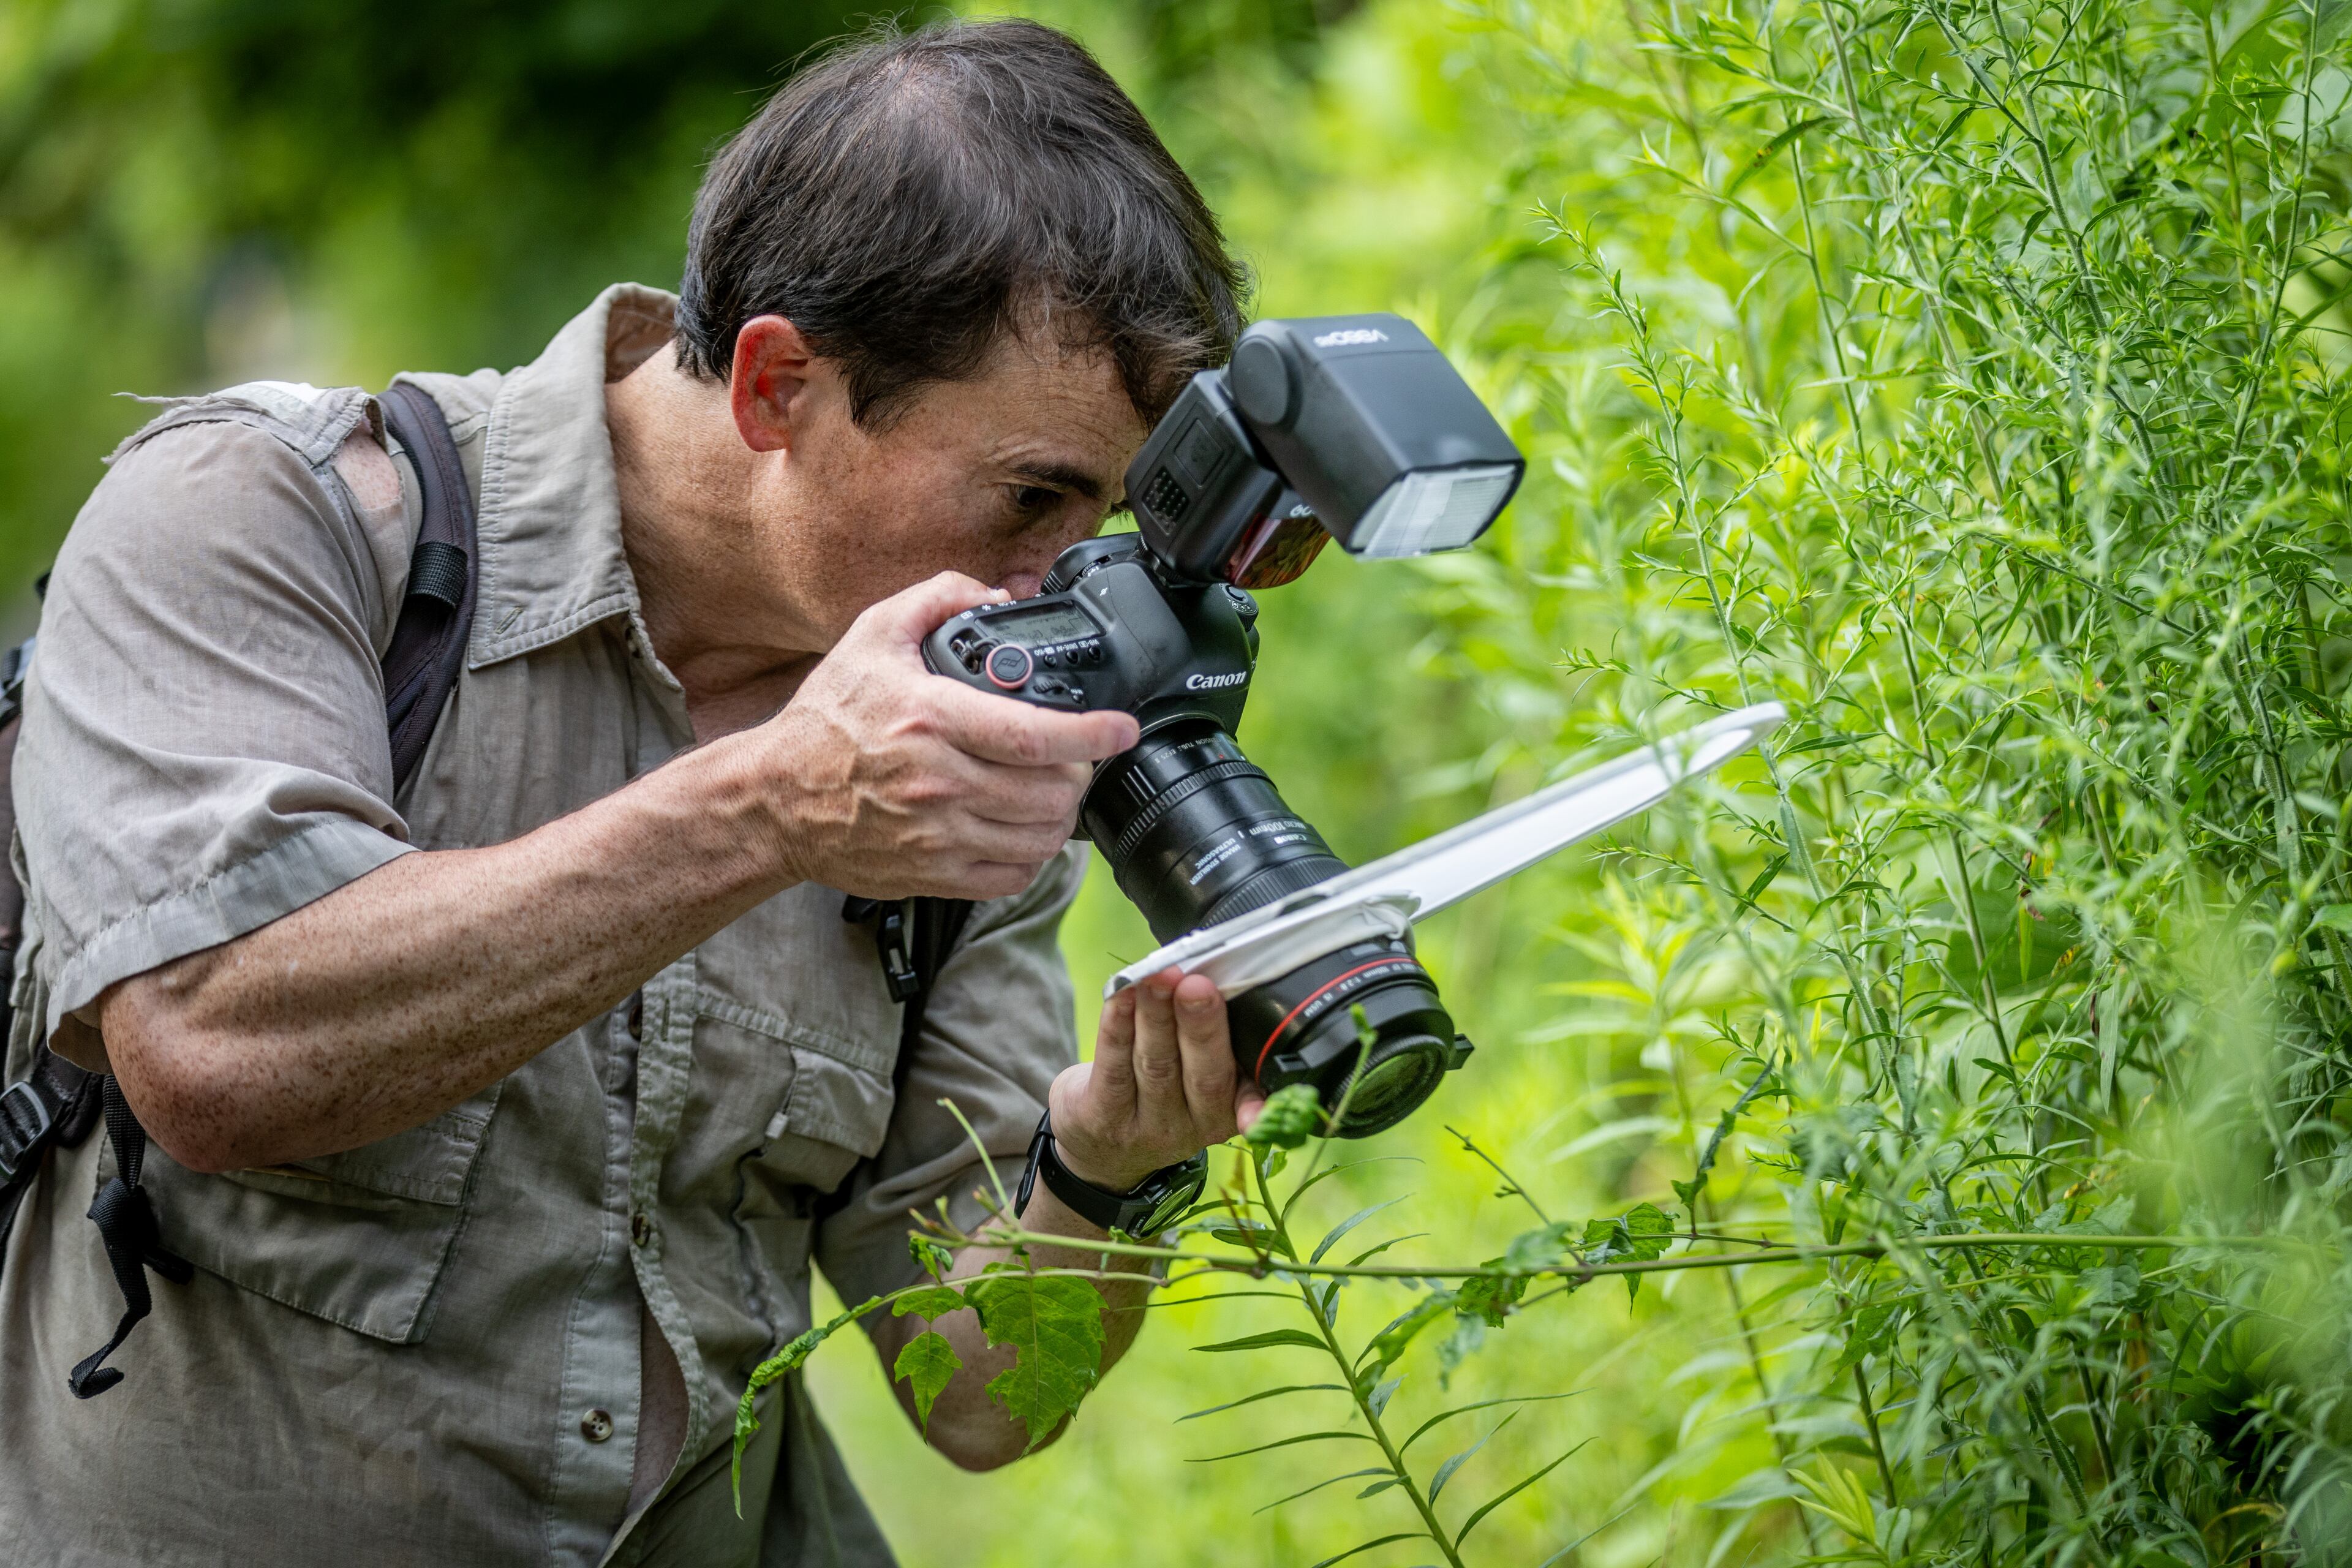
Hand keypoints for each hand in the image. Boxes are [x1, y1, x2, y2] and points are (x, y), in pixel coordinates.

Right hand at [757, 572, 1138, 899]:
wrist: (775, 798)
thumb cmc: (824, 722)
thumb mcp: (872, 636)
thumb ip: (937, 599)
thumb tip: (997, 594)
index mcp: (931, 719)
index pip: (1035, 735)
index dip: (1093, 734)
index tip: (1122, 728)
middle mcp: (938, 783)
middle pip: (1049, 792)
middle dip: (1079, 772)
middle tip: (1076, 756)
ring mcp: (937, 836)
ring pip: (1039, 838)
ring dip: (1062, 814)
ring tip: (1054, 791)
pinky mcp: (933, 874)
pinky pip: (1012, 876)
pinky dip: (1033, 856)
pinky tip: (1024, 830)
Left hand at [1045, 969, 1268, 1193]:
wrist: (1103, 1149)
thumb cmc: (1164, 1090)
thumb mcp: (1200, 1080)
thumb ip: (1214, 1038)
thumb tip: (1219, 972)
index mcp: (1230, 1111)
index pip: (1250, 1093)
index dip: (1258, 1088)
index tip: (1264, 1052)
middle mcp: (1193, 1126)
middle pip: (1203, 1074)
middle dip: (1201, 1026)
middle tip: (1197, 985)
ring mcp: (1148, 1127)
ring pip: (1156, 1064)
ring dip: (1156, 1014)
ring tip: (1158, 976)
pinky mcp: (1103, 1118)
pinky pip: (1113, 1066)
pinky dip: (1117, 1024)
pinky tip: (1120, 993)